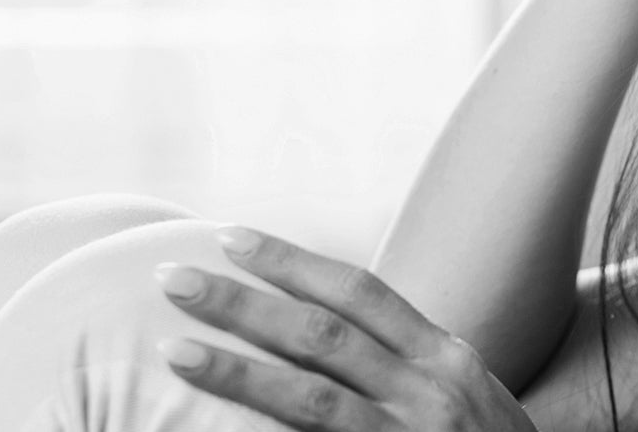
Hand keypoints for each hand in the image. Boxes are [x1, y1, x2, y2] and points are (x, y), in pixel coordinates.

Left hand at [154, 226, 536, 431]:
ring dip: (236, 371)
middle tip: (172, 278)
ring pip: (309, 399)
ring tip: (174, 350)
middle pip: (321, 335)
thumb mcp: (464, 391)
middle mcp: (430, 390)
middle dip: (242, 302)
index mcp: (444, 355)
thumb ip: (405, 361)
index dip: (291, 262)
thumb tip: (322, 327)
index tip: (230, 238)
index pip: (358, 291)